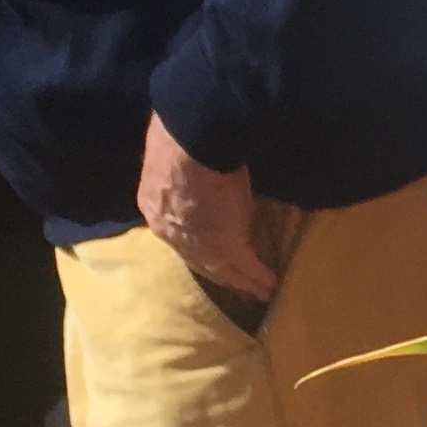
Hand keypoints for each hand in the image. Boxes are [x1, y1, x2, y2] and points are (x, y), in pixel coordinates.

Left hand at [140, 113, 279, 296]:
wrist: (192, 140)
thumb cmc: (180, 135)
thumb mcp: (172, 157)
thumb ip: (183, 172)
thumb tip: (197, 165)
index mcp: (154, 206)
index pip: (175, 234)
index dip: (192, 246)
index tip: (206, 256)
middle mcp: (170, 232)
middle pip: (196, 260)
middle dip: (217, 273)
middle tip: (235, 286)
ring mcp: (197, 242)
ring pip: (220, 269)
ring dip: (241, 282)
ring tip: (259, 292)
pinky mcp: (226, 245)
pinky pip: (245, 266)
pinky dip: (259, 277)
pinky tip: (272, 284)